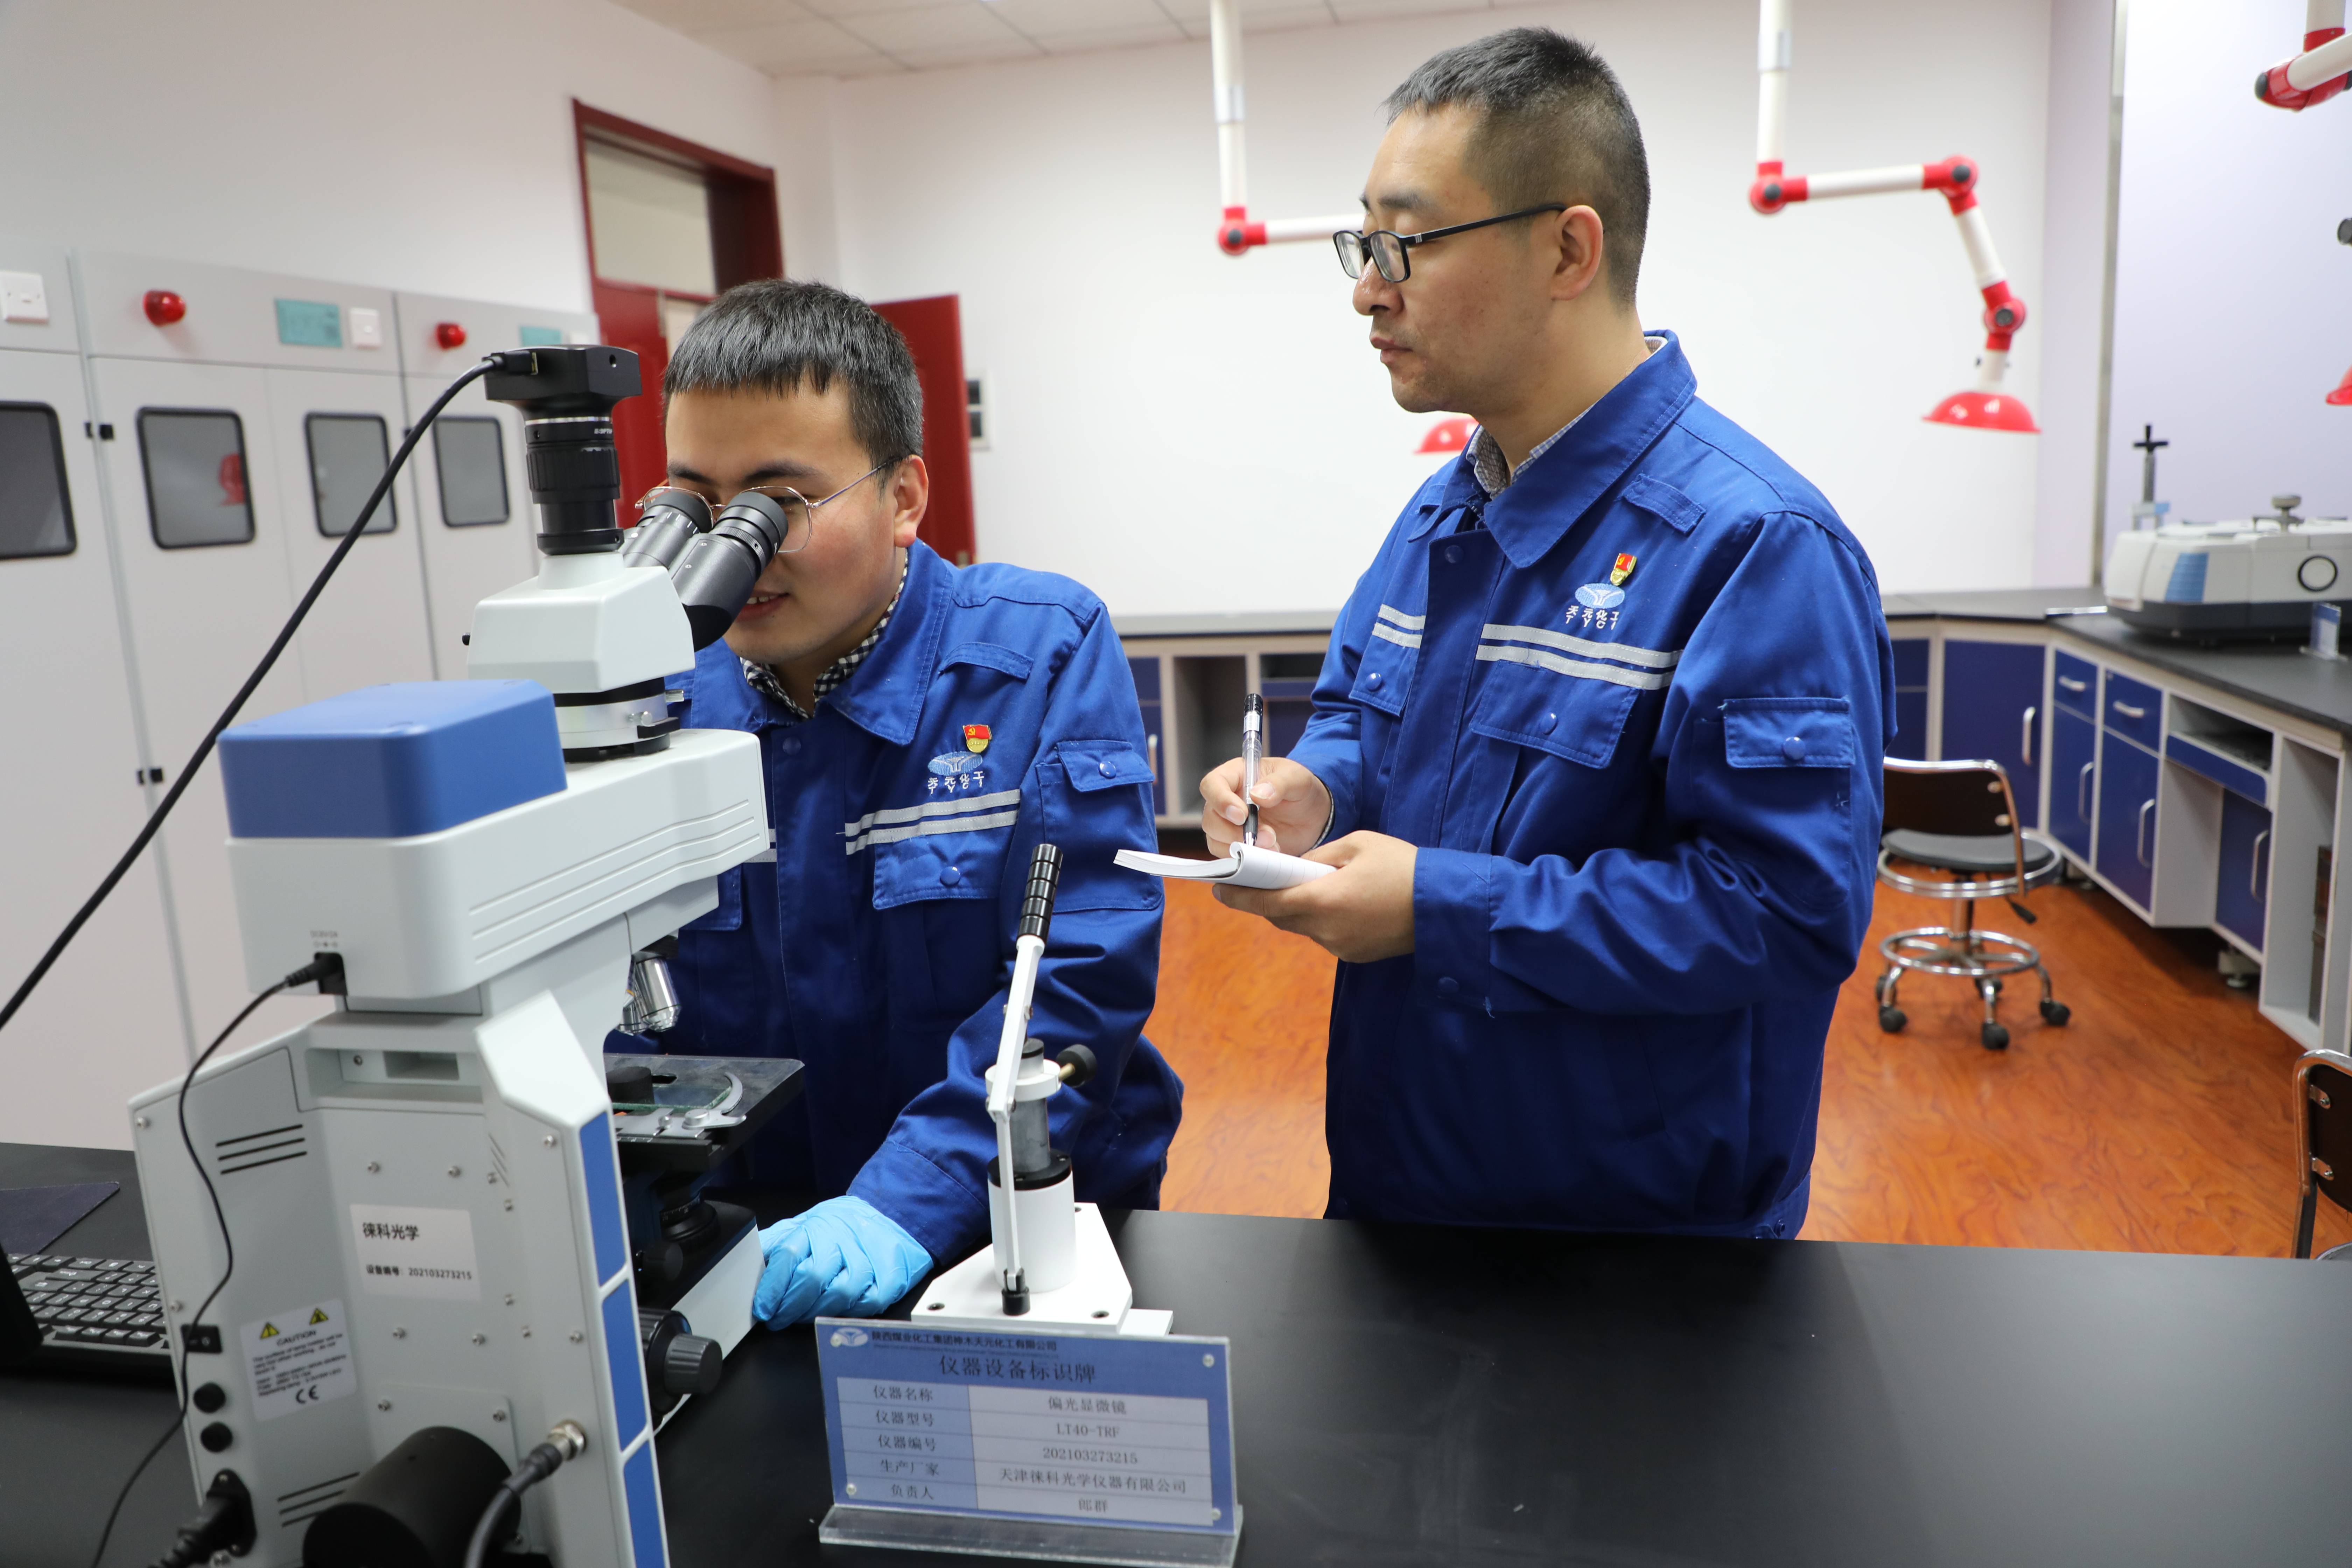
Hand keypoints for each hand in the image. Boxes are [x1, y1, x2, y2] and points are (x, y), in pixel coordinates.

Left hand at [752, 1195, 932, 1326]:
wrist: (887, 1215)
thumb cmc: (837, 1227)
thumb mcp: (800, 1226)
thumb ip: (774, 1243)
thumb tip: (744, 1260)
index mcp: (814, 1226)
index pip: (789, 1255)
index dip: (773, 1287)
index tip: (763, 1309)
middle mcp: (841, 1239)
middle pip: (813, 1277)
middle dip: (791, 1306)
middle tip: (779, 1320)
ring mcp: (867, 1256)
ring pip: (840, 1293)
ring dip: (817, 1313)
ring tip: (805, 1318)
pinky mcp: (889, 1275)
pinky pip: (867, 1303)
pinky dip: (850, 1312)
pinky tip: (838, 1310)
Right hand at [1200, 756, 1331, 856]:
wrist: (1312, 814)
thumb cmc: (1300, 788)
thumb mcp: (1297, 778)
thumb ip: (1279, 783)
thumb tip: (1256, 795)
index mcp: (1236, 776)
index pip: (1212, 785)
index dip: (1220, 801)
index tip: (1242, 815)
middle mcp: (1227, 800)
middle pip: (1211, 818)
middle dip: (1235, 832)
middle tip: (1267, 837)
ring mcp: (1229, 824)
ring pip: (1216, 839)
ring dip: (1242, 847)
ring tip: (1273, 846)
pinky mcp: (1237, 843)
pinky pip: (1229, 855)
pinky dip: (1247, 858)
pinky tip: (1269, 853)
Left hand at [1213, 831, 1417, 962]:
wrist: (1445, 905)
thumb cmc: (1403, 867)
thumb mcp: (1357, 844)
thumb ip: (1319, 855)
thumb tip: (1299, 866)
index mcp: (1322, 899)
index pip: (1267, 901)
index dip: (1238, 896)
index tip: (1218, 888)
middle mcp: (1326, 930)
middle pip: (1281, 917)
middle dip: (1267, 899)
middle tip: (1257, 880)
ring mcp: (1340, 946)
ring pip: (1303, 927)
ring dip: (1298, 908)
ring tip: (1309, 884)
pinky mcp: (1354, 954)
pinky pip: (1325, 935)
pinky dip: (1321, 918)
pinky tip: (1339, 901)